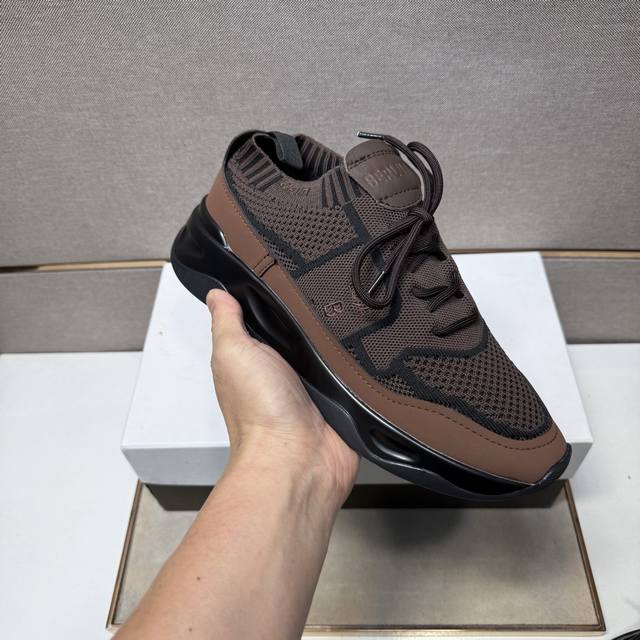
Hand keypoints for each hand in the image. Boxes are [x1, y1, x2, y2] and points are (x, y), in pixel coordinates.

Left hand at [207, 289, 358, 504]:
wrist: (298, 459)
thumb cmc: (260, 412)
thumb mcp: (233, 353)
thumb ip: (227, 322)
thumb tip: (217, 293)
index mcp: (257, 358)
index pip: (269, 318)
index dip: (278, 296)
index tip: (291, 268)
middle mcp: (286, 370)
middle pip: (305, 330)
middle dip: (317, 312)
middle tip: (333, 283)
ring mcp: (317, 384)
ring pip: (333, 347)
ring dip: (341, 335)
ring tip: (354, 305)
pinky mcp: (343, 397)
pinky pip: (355, 370)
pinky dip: (361, 359)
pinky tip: (371, 339)